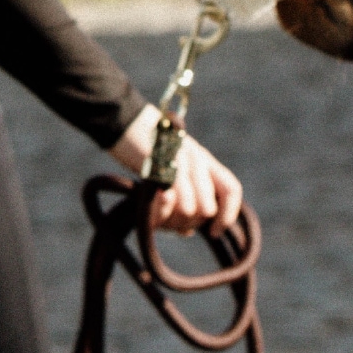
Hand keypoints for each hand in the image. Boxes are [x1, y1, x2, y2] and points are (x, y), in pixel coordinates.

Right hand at [109, 106, 243, 235]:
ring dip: (172, 219)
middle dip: (189, 221)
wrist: (122, 120)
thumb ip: (183, 195)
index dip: (227, 215)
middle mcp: (197, 159)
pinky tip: (152, 211)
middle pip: (207, 207)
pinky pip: (171, 200)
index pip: (230, 190)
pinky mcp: (162, 164)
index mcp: (203, 159)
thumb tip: (187, 232)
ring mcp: (180, 161)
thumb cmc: (141, 147)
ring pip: (191, 208)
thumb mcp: (170, 167)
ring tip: (157, 216)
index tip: (213, 232)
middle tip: (169, 222)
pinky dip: (163, 210)